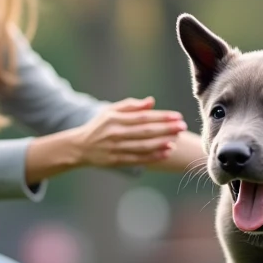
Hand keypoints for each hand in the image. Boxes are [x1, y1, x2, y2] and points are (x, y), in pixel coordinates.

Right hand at [72, 97, 186, 167]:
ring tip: (177, 139)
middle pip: (145, 131)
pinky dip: (154, 156)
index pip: (143, 117)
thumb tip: (151, 101)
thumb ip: (130, 106)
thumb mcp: (110, 111)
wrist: (79, 148)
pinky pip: (139, 159)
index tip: (177, 116)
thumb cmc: (98, 126)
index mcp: (115, 119)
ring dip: (162, 143)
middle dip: (166, 129)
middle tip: (182, 126)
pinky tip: (166, 152)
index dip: (161, 116)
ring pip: (143, 146)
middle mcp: (115, 133)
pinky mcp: (117, 161)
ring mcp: (116, 148)